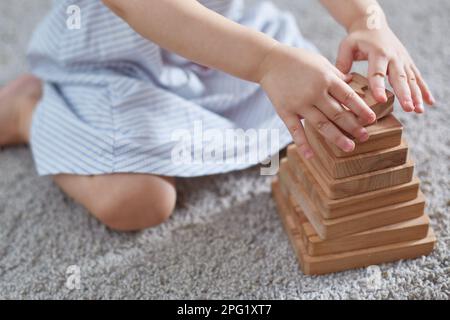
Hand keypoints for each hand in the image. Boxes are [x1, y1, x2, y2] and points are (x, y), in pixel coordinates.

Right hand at [258, 44, 376, 158]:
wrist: (269, 61)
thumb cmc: (298, 60)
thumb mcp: (321, 62)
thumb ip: (336, 75)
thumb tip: (352, 82)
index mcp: (326, 78)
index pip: (348, 96)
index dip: (361, 109)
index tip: (372, 120)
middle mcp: (315, 92)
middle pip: (338, 113)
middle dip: (353, 126)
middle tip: (364, 137)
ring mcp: (299, 103)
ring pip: (321, 124)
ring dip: (336, 137)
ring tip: (349, 148)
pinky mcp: (285, 111)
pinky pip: (295, 130)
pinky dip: (303, 144)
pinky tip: (310, 156)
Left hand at [336, 18, 434, 112]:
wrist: (373, 25)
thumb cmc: (357, 38)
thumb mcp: (347, 46)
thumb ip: (342, 62)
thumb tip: (340, 82)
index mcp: (378, 53)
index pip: (377, 72)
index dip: (378, 86)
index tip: (380, 100)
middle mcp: (394, 57)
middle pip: (399, 77)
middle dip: (404, 94)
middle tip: (407, 108)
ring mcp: (403, 60)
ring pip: (411, 79)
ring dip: (416, 95)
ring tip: (418, 110)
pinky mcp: (407, 63)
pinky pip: (417, 77)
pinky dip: (424, 90)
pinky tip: (429, 103)